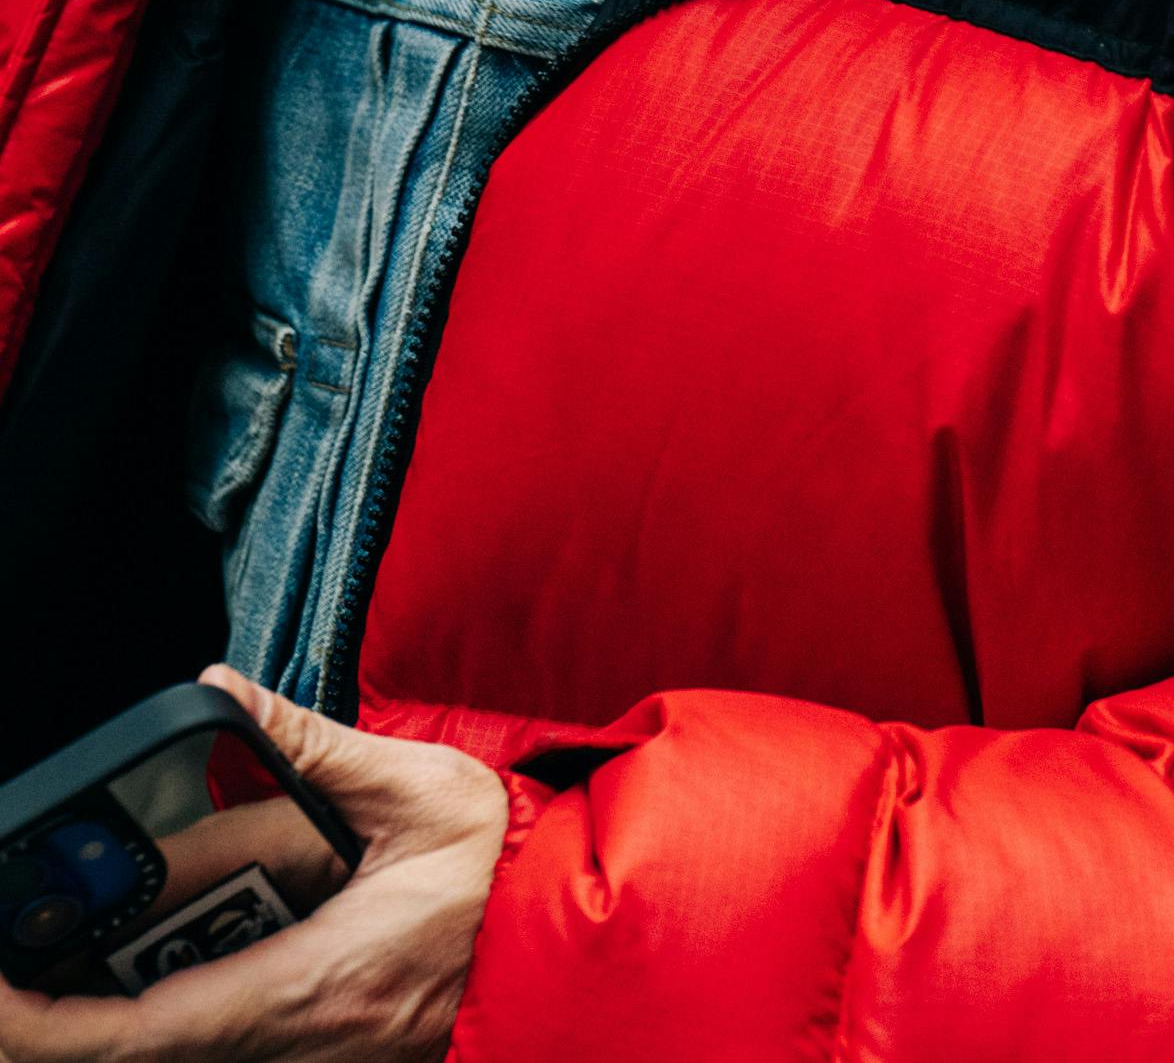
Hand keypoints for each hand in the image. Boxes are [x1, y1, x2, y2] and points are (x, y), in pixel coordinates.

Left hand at [0, 667, 508, 1062]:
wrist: (575, 933)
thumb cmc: (508, 869)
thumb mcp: (416, 787)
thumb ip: (313, 746)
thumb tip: (226, 692)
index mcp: (313, 983)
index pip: (146, 1034)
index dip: (48, 1026)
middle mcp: (301, 1041)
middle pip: (150, 1035)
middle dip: (88, 980)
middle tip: (51, 910)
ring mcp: (312, 1053)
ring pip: (188, 1032)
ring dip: (145, 976)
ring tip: (131, 902)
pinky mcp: (324, 1048)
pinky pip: (230, 1030)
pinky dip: (188, 988)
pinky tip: (191, 922)